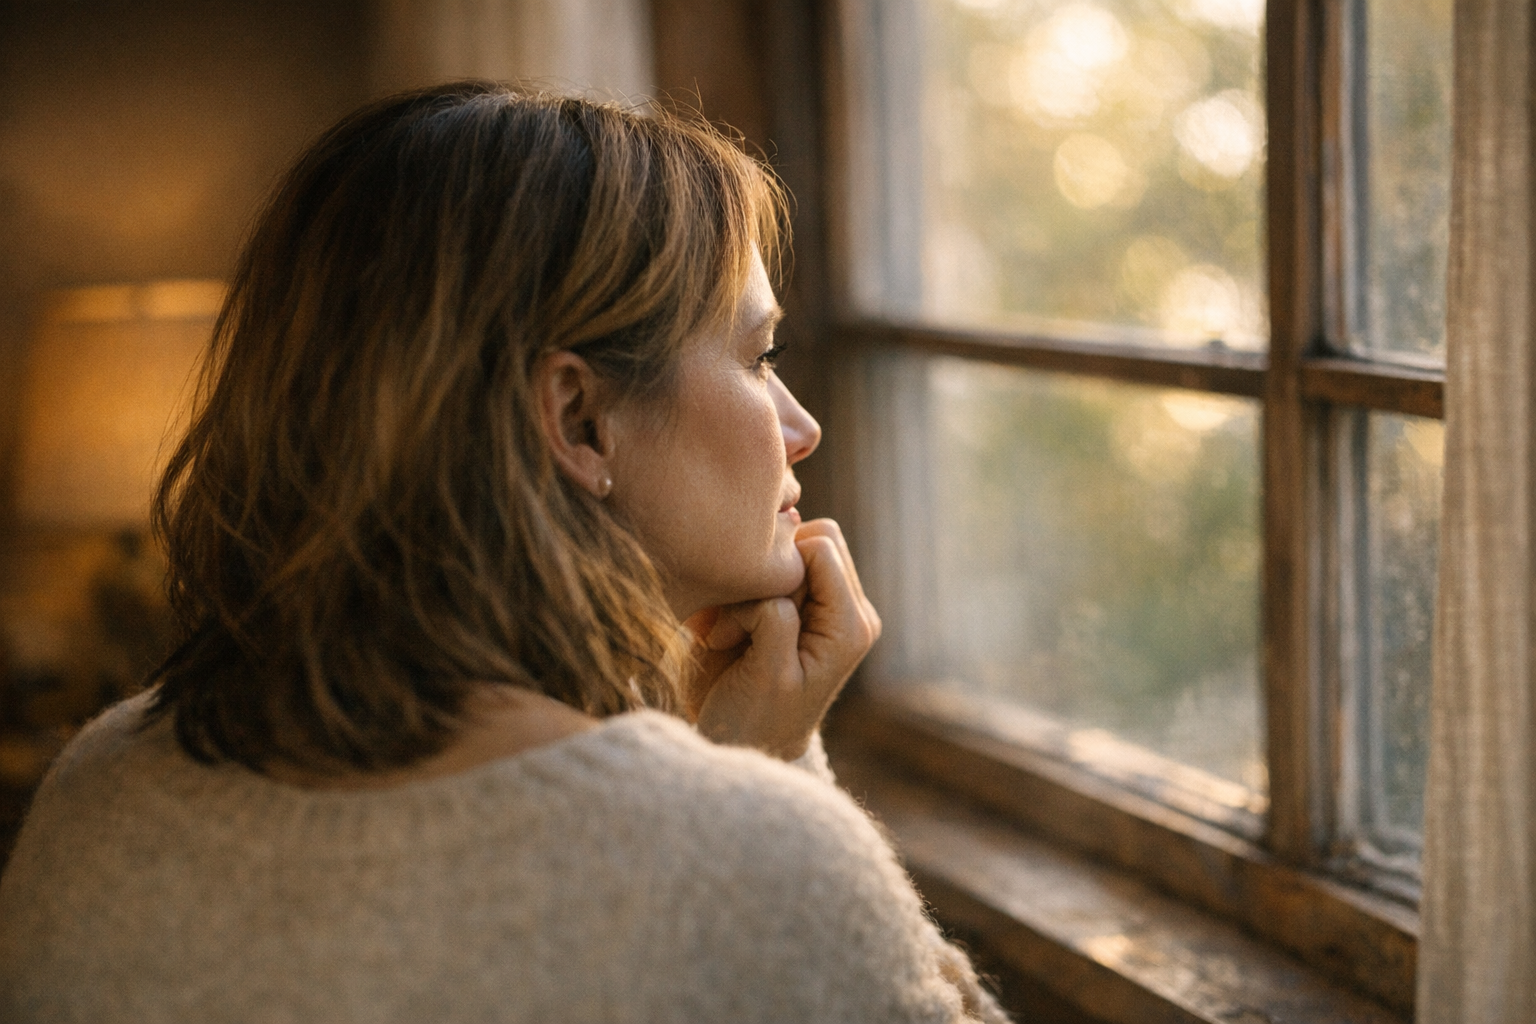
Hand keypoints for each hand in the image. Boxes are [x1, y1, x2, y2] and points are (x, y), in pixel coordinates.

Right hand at [686, 519, 881, 759]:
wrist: (739, 747)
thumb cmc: (753, 721)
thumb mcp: (768, 675)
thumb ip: (778, 620)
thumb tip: (778, 575)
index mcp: (850, 626)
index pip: (821, 549)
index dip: (781, 572)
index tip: (752, 622)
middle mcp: (846, 611)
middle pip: (811, 538)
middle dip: (770, 573)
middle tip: (742, 624)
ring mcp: (823, 607)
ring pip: (789, 550)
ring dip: (753, 584)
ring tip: (732, 633)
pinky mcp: (796, 607)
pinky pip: (770, 571)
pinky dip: (741, 594)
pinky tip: (728, 633)